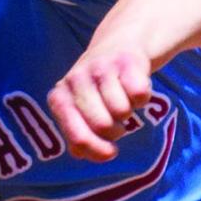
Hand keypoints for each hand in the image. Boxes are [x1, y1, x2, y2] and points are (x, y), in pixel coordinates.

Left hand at [47, 45, 153, 161]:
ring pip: (122, 112)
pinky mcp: (126, 61)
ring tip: (121, 101)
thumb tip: (89, 153)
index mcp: (59, 98)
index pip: (78, 137)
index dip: (97, 150)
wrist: (118, 47)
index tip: (109, 153)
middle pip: (104, 126)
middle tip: (115, 121)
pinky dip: (142, 98)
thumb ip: (79, 138)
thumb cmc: (96, 92)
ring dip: (128, 113)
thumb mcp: (80, 113)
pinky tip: (132, 89)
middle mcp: (75, 79)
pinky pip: (140, 95)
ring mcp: (100, 68)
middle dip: (115, 131)